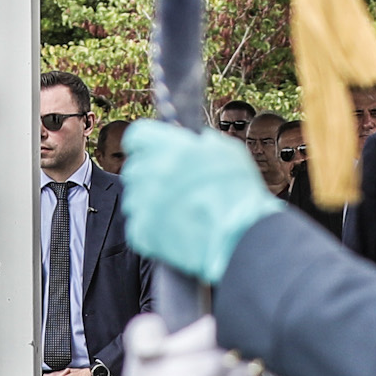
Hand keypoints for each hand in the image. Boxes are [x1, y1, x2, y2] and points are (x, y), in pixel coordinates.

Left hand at [118, 122, 283, 282]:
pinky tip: (174, 228)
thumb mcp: (229, 153)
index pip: (137, 136)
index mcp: (171, 149)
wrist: (241, 239)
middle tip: (172, 184)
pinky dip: (151, 226)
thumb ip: (204, 142)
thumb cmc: (240, 195)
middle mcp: (151, 174)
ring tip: (176, 210)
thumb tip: (194, 141)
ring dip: (149, 201)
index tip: (152, 150)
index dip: (145, 143)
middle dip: (149, 173)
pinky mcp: (142, 232)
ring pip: (134, 197)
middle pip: (134, 168)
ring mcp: (144, 205)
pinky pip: (137, 224)